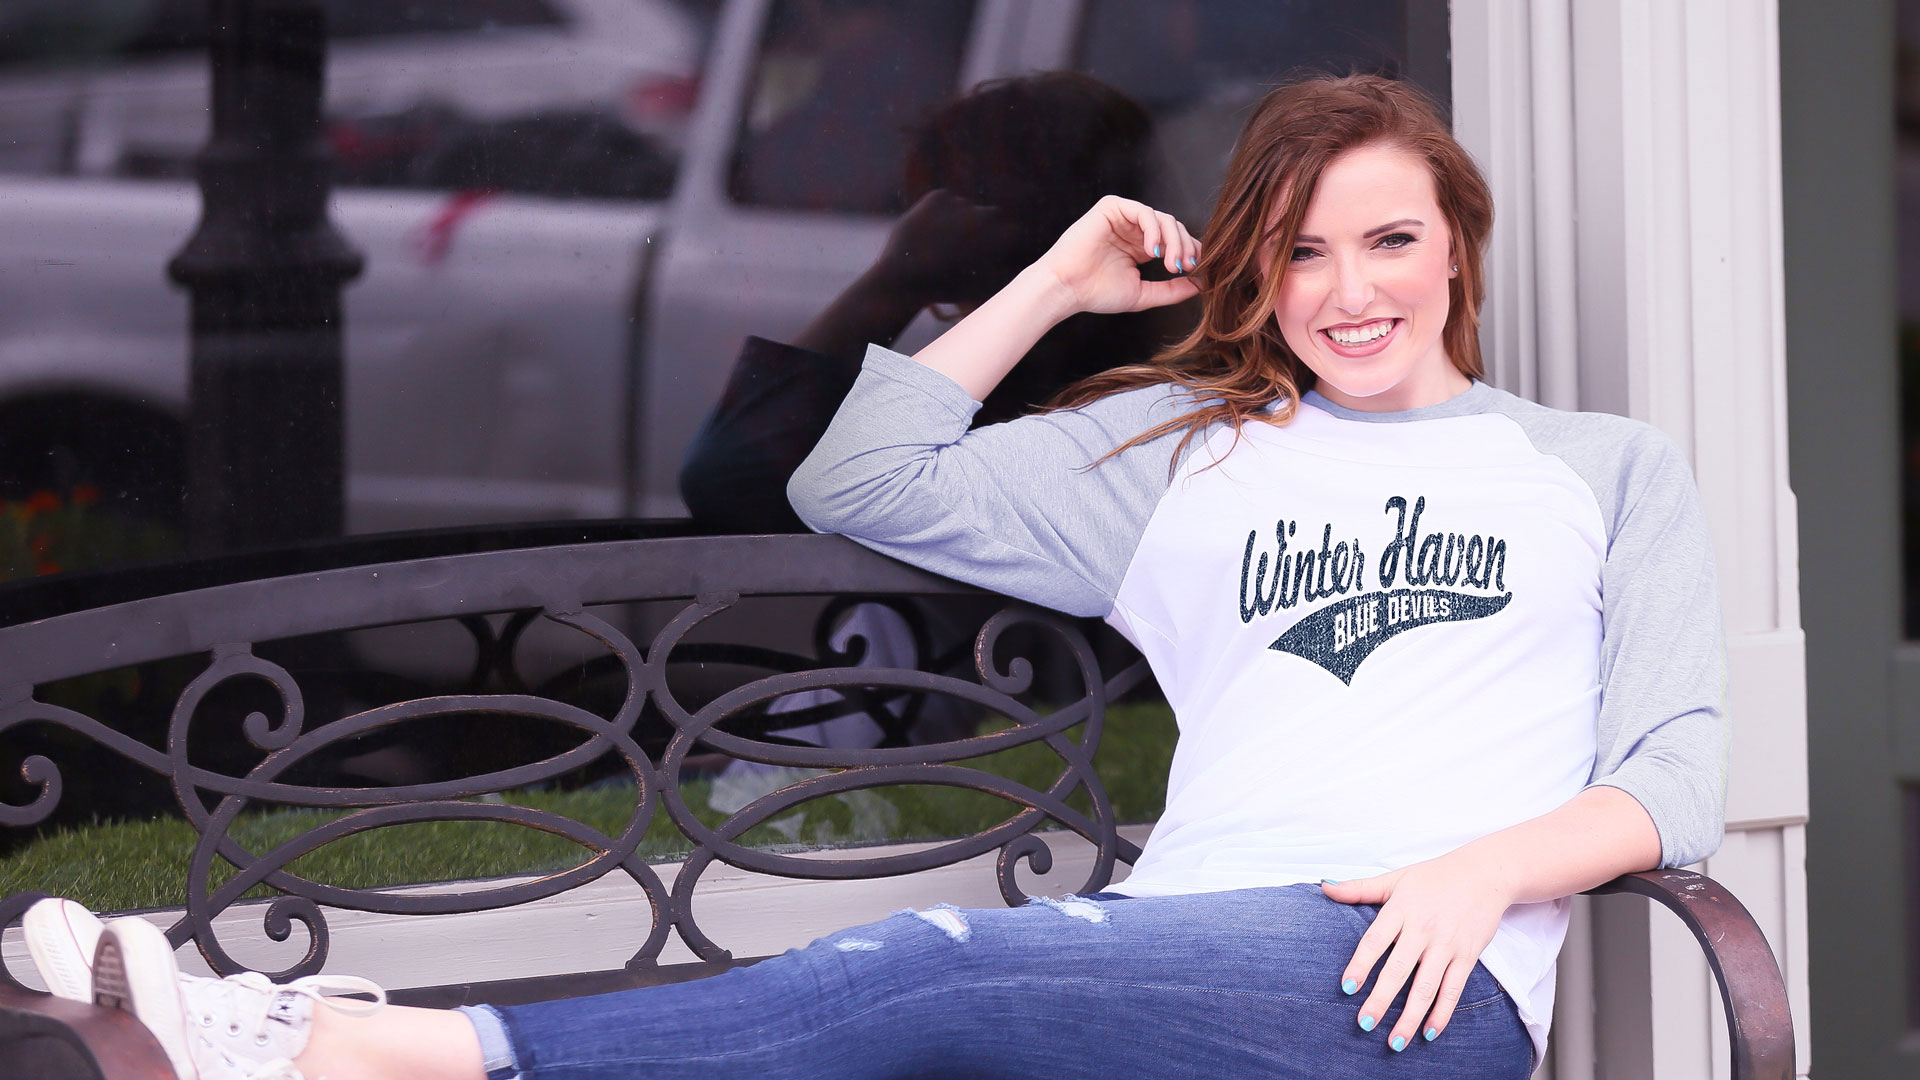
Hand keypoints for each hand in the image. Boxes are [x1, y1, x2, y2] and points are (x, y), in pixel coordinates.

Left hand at [873, 189, 1023, 307]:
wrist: (904, 279)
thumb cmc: (943, 289)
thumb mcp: (980, 287)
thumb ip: (998, 271)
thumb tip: (1011, 264)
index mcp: (1000, 238)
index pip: (1012, 231)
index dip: (1001, 241)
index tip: (988, 252)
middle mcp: (985, 217)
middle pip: (992, 215)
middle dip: (983, 227)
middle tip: (962, 245)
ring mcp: (961, 203)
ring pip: (964, 207)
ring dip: (956, 220)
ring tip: (938, 243)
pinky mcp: (938, 197)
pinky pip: (944, 200)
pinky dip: (938, 211)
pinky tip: (927, 230)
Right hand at [1033, 195, 1201, 314]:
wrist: (1067, 288)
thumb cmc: (1096, 293)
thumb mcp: (1143, 294)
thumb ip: (1171, 290)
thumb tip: (1200, 285)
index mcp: (1141, 247)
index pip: (1176, 241)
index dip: (1190, 252)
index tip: (1197, 271)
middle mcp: (1134, 230)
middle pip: (1174, 228)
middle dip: (1185, 247)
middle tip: (1184, 268)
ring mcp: (1123, 217)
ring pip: (1163, 219)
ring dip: (1174, 241)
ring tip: (1170, 264)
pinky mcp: (1112, 207)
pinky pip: (1144, 212)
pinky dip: (1154, 230)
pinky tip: (1153, 251)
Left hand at [1320, 847, 1514, 1051]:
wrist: (1484, 873)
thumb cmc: (1434, 877)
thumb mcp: (1395, 878)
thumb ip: (1359, 888)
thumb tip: (1324, 887)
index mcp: (1400, 909)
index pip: (1375, 941)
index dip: (1361, 965)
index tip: (1347, 987)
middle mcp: (1423, 929)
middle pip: (1399, 970)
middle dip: (1381, 1000)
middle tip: (1364, 1024)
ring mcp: (1446, 944)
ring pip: (1426, 987)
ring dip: (1410, 1017)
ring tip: (1395, 1042)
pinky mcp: (1468, 956)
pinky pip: (1453, 989)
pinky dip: (1442, 1013)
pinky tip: (1428, 1032)